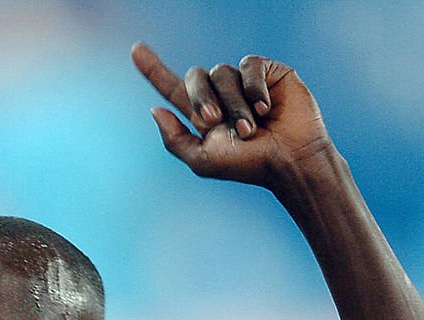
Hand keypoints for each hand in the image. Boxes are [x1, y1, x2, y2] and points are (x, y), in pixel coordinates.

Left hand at [131, 42, 330, 188]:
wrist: (288, 160)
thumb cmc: (247, 165)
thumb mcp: (203, 161)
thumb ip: (175, 139)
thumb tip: (154, 110)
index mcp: (201, 114)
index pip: (172, 87)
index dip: (153, 69)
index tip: (135, 49)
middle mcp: (220, 94)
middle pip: (194, 77)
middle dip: (200, 98)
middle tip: (213, 121)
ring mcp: (243, 81)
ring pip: (222, 73)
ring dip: (234, 105)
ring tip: (250, 129)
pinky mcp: (267, 71)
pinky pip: (248, 65)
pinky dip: (253, 88)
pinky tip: (265, 108)